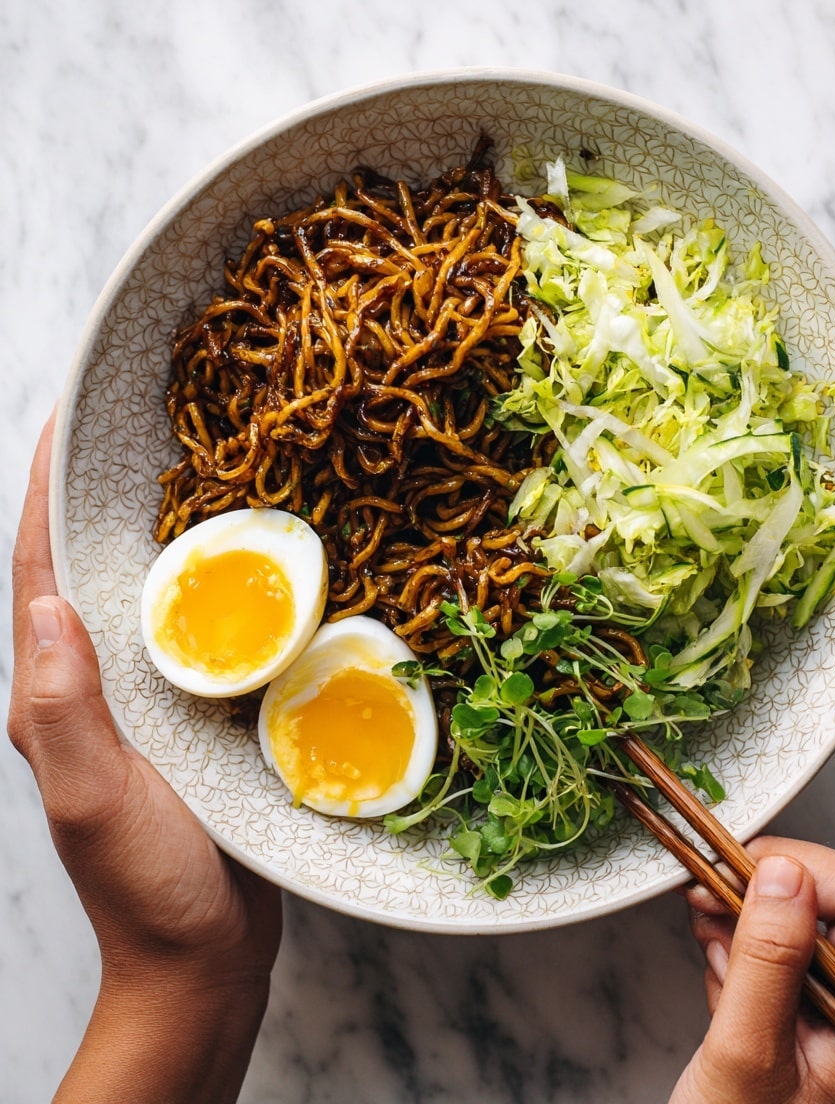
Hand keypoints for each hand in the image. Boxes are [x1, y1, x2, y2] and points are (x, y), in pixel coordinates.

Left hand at [9, 412, 282, 1103]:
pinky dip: (215, 587)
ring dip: (161, 532)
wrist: (202, 956)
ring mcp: (145, 701)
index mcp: (54, 695)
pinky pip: (199, 634)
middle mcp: (91, 687)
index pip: (37, 575)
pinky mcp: (195, 717)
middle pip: (86, 570)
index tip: (64, 420)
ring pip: (147, 596)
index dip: (44, 494)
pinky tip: (255, 563)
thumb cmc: (148, 887)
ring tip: (205, 471)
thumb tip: (46, 601)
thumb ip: (63, 708)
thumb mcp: (96, 799)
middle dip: (100, 494)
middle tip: (144, 425)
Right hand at [670, 837, 834, 1103]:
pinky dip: (732, 945)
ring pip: (793, 925)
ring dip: (741, 915)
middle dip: (760, 888)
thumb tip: (784, 871)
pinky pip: (768, 956)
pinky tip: (711, 961)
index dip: (795, 871)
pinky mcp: (789, 1021)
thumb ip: (767, 961)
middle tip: (702, 893)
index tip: (729, 874)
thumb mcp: (743, 1055)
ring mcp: (823, 1019)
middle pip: (827, 903)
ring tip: (702, 929)